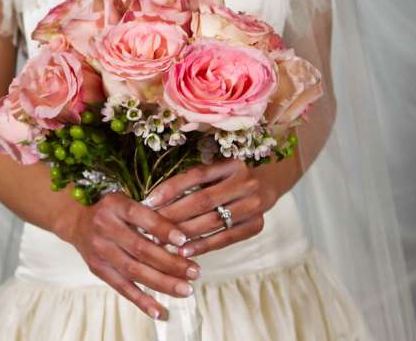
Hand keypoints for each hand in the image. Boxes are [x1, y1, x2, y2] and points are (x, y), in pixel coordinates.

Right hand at [69, 191, 201, 319]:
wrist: (76, 220)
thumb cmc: (112, 210)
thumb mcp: (127, 201)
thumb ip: (149, 214)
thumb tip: (182, 238)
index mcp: (116, 205)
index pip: (142, 217)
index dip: (163, 229)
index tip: (184, 241)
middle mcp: (105, 227)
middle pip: (141, 248)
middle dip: (170, 262)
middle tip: (195, 271)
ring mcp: (100, 250)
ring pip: (134, 270)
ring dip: (162, 282)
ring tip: (186, 289)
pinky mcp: (98, 269)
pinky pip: (121, 287)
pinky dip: (141, 300)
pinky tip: (158, 310)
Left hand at [143, 159, 278, 257]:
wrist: (267, 185)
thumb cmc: (228, 178)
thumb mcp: (214, 171)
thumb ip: (190, 181)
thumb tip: (154, 201)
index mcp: (231, 164)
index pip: (197, 174)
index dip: (172, 188)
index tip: (149, 201)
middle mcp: (245, 182)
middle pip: (203, 200)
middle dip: (173, 214)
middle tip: (149, 226)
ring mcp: (253, 205)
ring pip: (212, 221)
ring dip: (184, 233)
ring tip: (161, 242)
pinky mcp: (255, 226)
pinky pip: (225, 239)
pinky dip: (203, 246)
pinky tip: (183, 252)